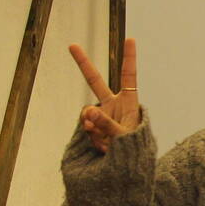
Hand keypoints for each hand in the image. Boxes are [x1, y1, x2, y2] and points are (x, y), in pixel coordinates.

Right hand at [70, 38, 140, 153]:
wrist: (126, 165)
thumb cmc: (133, 148)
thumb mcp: (123, 137)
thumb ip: (106, 124)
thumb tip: (89, 111)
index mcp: (128, 102)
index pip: (129, 76)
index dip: (129, 58)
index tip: (131, 39)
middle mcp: (112, 105)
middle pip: (95, 81)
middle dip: (82, 64)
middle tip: (71, 45)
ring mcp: (100, 114)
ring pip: (88, 114)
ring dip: (95, 128)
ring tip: (109, 143)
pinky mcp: (91, 126)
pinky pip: (86, 127)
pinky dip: (93, 138)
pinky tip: (103, 147)